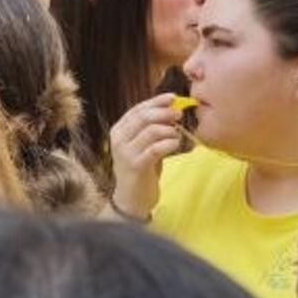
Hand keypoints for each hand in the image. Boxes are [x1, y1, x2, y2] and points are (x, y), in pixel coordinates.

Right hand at [108, 93, 191, 222]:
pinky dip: (169, 143)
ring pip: (151, 131)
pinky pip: (156, 148)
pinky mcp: (136, 166)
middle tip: (179, 114)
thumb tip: (171, 109)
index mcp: (119, 130)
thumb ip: (150, 128)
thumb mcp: (142, 145)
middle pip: (144, 117)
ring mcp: (125, 153)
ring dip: (169, 130)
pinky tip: (176, 144)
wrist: (131, 199)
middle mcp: (119, 139)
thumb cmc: (141, 168)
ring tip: (177, 134)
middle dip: (164, 112)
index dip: (156, 101)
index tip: (173, 97)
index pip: (138, 109)